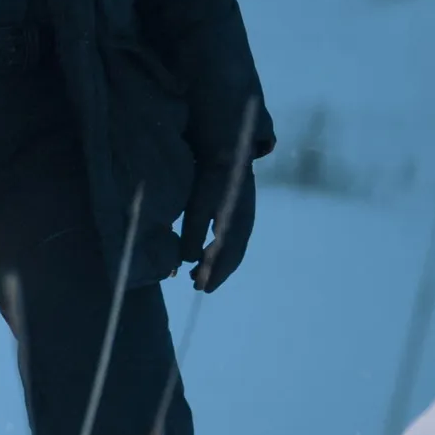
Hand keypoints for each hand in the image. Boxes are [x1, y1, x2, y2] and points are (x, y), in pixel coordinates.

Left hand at [180, 163, 256, 292]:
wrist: (227, 146)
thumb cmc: (210, 176)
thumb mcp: (199, 205)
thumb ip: (195, 233)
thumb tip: (191, 261)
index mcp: (236, 222)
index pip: (227, 255)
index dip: (215, 273)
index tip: (201, 288)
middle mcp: (243, 221)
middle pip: (231, 255)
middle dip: (216, 272)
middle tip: (198, 287)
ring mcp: (243, 215)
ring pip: (232, 247)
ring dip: (216, 264)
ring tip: (197, 276)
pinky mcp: (238, 210)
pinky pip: (231, 238)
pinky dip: (219, 251)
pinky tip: (206, 255)